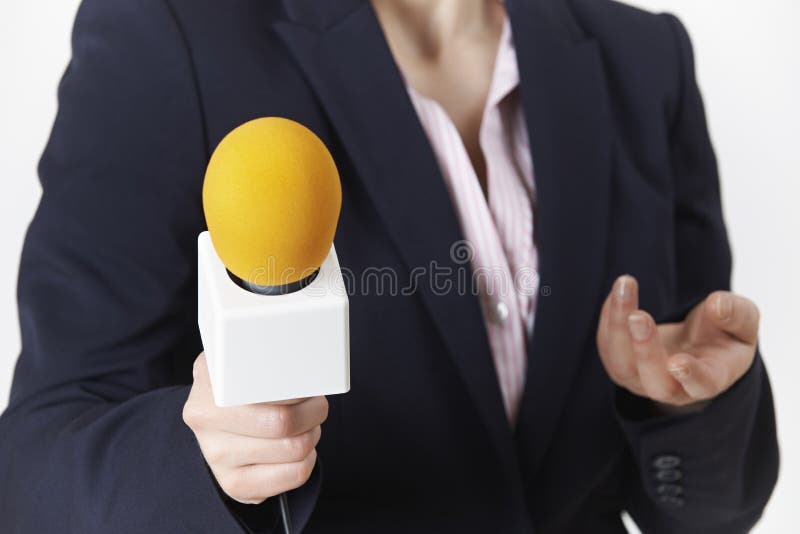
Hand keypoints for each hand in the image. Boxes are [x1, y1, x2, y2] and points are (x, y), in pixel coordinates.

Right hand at [183, 353, 326, 503]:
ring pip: (294, 448)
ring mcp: (216, 457)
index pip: (266, 386)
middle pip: (284, 422)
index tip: (307, 385)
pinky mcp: (235, 484)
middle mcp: (206, 422)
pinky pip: (294, 475)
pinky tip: (298, 447)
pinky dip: (308, 460)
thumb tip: (302, 366)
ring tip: (307, 424)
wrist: (214, 423)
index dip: (297, 387)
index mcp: (209, 383)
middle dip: (313, 411)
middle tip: (316, 405)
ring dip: (311, 434)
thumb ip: (263, 357)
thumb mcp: (240, 360)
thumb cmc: (239, 387)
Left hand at [596, 275, 758, 406]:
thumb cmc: (724, 335)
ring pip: (621, 364)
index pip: (701, 385)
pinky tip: (621, 289)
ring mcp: (642, 380)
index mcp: (712, 379)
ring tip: (625, 285)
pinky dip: (610, 315)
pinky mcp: (620, 364)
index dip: (690, 376)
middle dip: (645, 350)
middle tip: (639, 317)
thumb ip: (737, 314)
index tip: (678, 361)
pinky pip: (607, 345)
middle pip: (655, 383)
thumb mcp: (744, 323)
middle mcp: (674, 388)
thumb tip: (717, 305)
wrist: (697, 345)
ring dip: (618, 325)